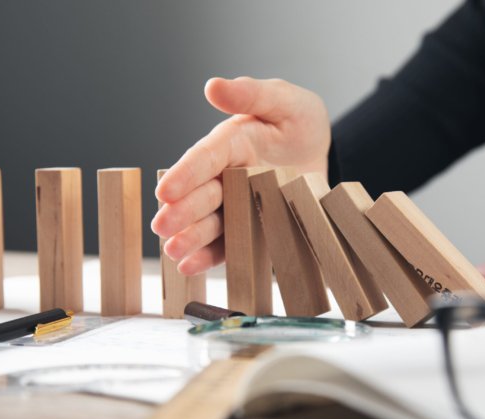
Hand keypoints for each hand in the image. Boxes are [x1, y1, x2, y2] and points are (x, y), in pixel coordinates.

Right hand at [152, 77, 330, 274]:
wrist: (322, 154)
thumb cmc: (298, 122)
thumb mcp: (284, 101)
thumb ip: (251, 95)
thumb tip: (213, 86)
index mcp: (229, 142)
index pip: (203, 158)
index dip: (184, 174)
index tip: (165, 190)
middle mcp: (225, 175)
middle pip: (200, 195)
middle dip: (181, 212)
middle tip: (162, 226)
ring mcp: (235, 203)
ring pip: (209, 222)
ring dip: (190, 237)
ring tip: (175, 251)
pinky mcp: (248, 227)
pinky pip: (228, 244)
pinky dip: (209, 256)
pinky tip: (191, 266)